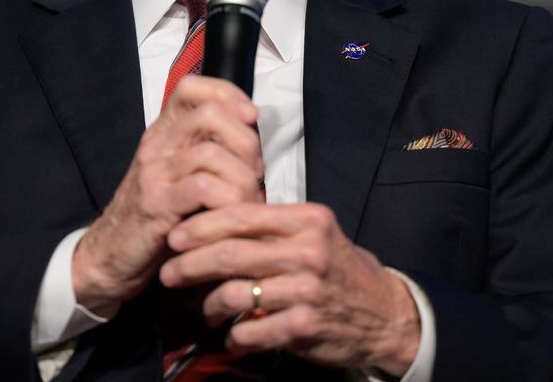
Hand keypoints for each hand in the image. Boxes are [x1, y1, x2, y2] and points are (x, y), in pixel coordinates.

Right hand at [72, 75, 264, 316]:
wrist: (109, 255)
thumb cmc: (157, 217)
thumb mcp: (179, 176)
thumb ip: (208, 153)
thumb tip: (255, 144)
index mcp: (163, 133)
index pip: (190, 87)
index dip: (227, 93)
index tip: (250, 117)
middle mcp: (156, 146)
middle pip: (209, 114)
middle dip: (245, 141)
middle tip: (255, 172)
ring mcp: (154, 174)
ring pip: (210, 154)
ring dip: (242, 180)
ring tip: (247, 202)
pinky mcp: (157, 206)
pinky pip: (203, 190)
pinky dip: (228, 202)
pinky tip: (230, 218)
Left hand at [160, 203, 420, 376]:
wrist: (383, 314)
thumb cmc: (338, 269)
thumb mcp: (315, 234)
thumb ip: (274, 225)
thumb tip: (215, 218)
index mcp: (307, 220)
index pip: (242, 215)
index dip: (202, 225)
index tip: (175, 235)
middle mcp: (307, 252)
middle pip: (230, 254)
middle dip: (189, 264)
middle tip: (168, 273)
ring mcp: (306, 291)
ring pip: (234, 294)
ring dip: (208, 306)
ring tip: (201, 311)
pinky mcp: (305, 327)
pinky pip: (251, 331)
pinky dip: (234, 337)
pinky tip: (232, 337)